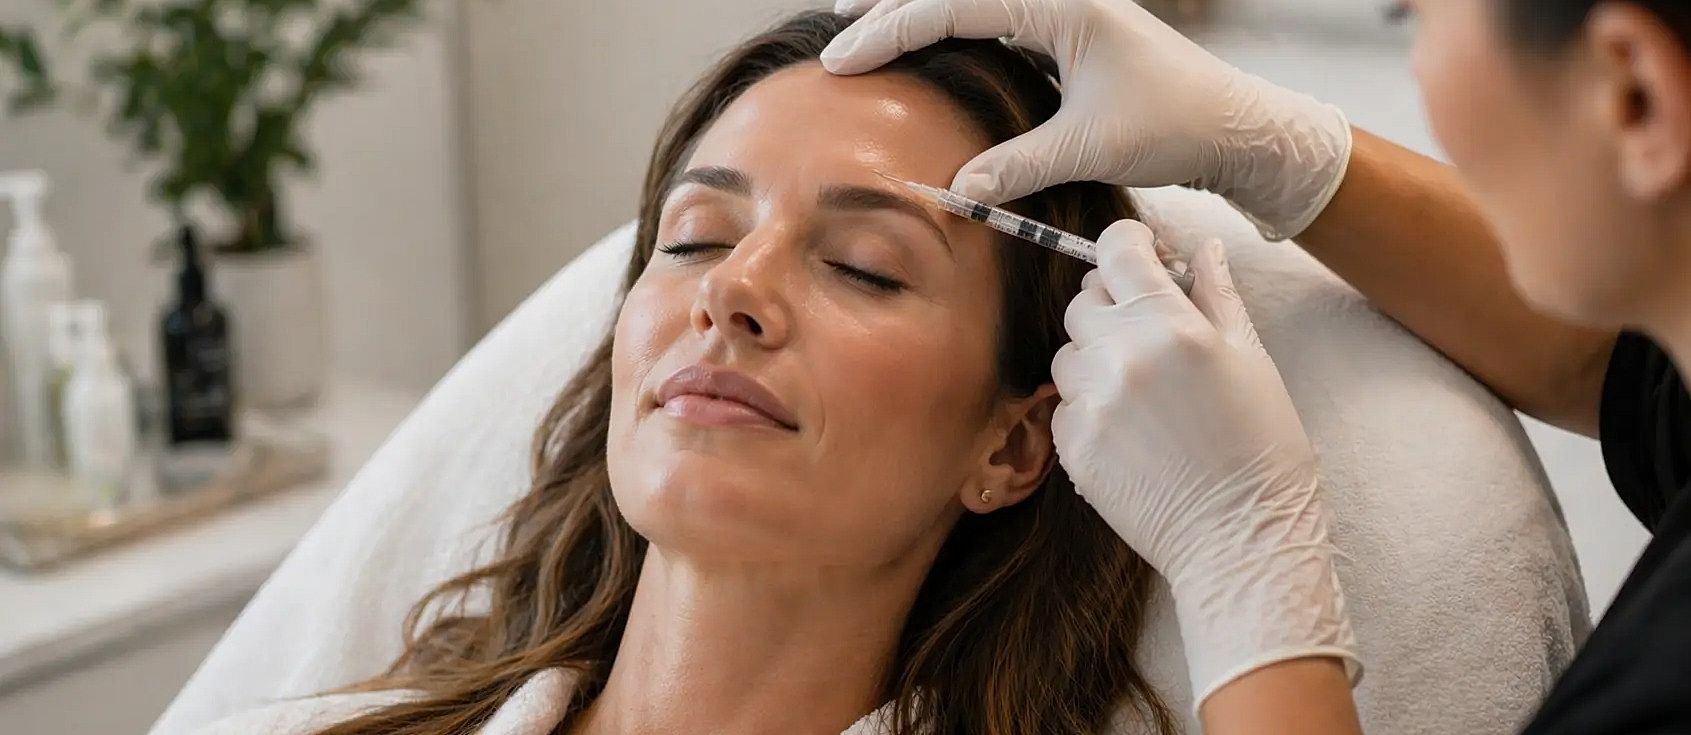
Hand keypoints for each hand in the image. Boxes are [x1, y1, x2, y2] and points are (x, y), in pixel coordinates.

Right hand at [823, 0, 1351, 239]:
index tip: (844, 58)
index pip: (956, 5)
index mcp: (1063, 4)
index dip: (893, 30)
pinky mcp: (1069, 32)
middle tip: (835, 29)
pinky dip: (952, 27)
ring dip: (919, 10)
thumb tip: (955, 192)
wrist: (1236, 125)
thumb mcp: (1089, 148)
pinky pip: (993, 17)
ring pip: (973, 0)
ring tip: (863, 22)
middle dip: (891, 6)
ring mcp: (1065, 10)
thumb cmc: (1175, 125)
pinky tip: (926, 42)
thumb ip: (1016, 165)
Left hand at [1050, 220, 1359, 703]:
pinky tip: (1130, 428)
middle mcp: (1120, 356)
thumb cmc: (1262, 449)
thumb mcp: (1252, 359)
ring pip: (1068, 351)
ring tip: (1142, 388)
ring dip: (1095, 356)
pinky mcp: (1071, 445)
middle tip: (1148, 329)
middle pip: (1084, 298)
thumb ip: (1217, 294)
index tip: (1142, 257)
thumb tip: (1200, 247)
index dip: (1129, 246)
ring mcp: (1090, 403)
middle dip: (1112, 303)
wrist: (1241, 540)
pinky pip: (1063, 402)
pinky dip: (1088, 404)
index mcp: (1171, 325)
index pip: (1117, 250)